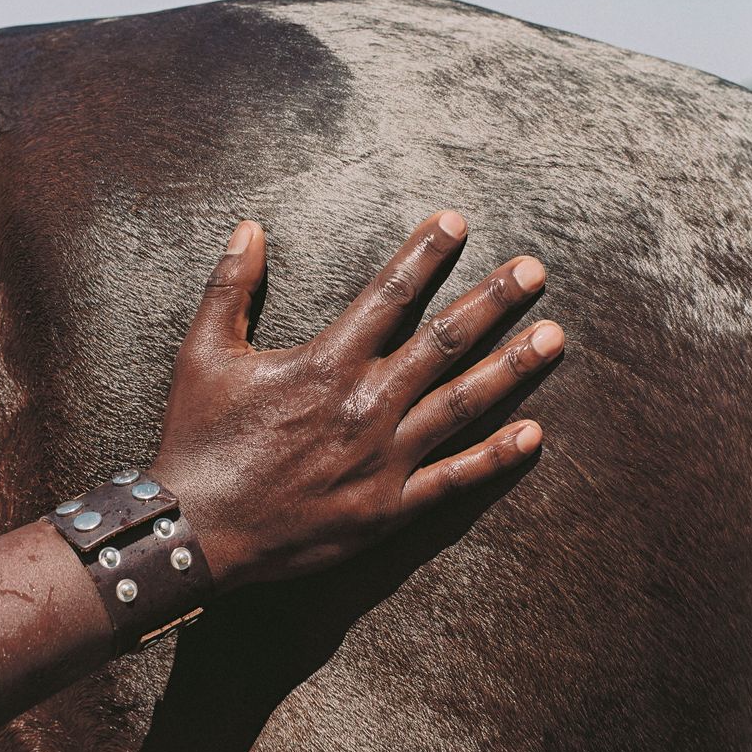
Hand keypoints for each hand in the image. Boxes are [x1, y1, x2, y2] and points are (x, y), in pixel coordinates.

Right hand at [151, 211, 563, 590]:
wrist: (197, 530)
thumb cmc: (200, 438)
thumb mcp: (203, 352)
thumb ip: (230, 287)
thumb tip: (249, 226)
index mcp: (326, 362)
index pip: (389, 293)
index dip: (426, 253)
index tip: (458, 221)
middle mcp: (366, 403)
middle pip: (445, 341)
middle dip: (494, 301)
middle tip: (535, 271)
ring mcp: (384, 458)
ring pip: (463, 404)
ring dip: (512, 367)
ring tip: (554, 338)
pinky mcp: (388, 507)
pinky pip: (453, 478)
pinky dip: (495, 457)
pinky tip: (534, 434)